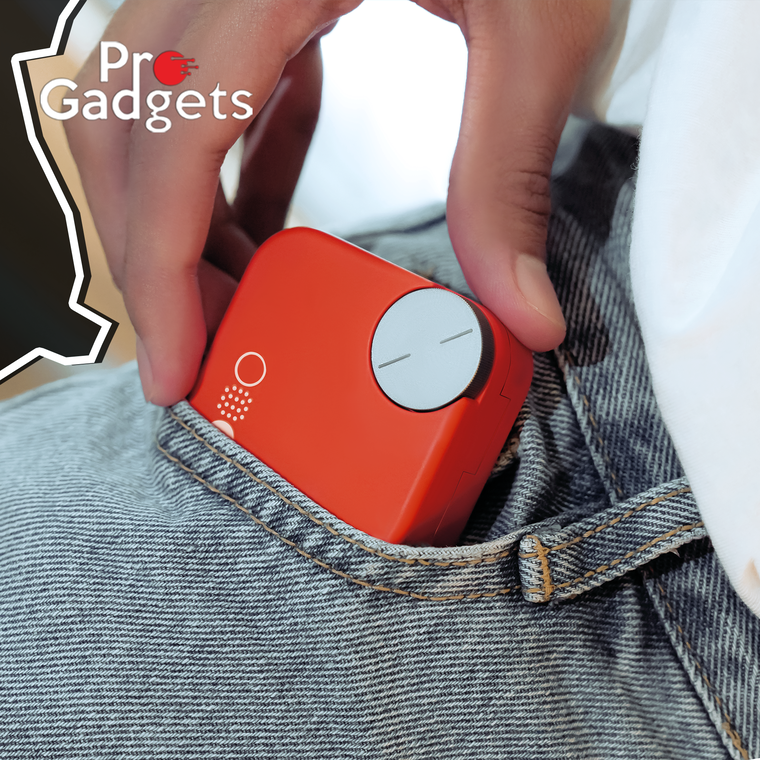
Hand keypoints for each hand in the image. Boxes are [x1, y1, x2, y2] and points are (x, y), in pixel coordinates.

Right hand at [68, 0, 609, 405]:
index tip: (175, 359)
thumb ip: (508, 178)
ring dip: (183, 217)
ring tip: (237, 294)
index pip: (173, 134)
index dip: (159, 263)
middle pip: (130, 128)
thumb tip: (522, 313)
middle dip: (152, 253)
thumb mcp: (537, 34)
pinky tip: (266, 225)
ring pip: (152, 112)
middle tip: (199, 343)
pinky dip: (231, 173)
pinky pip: (214, 94)